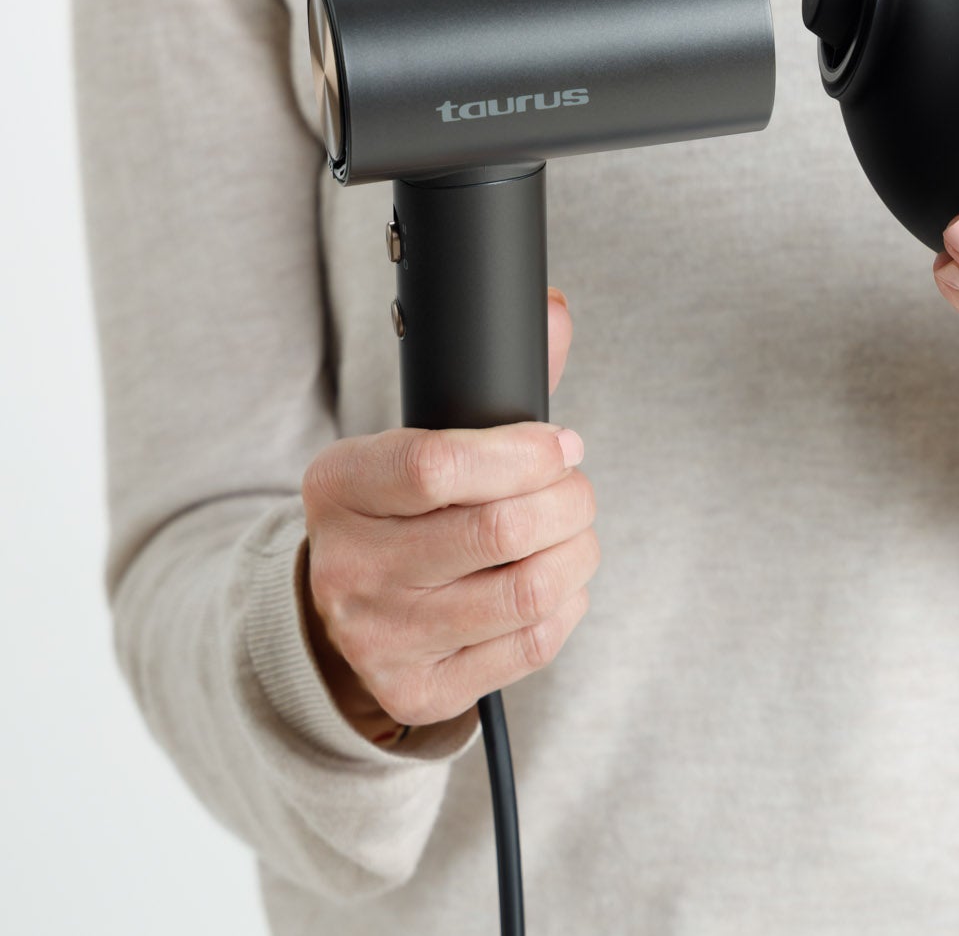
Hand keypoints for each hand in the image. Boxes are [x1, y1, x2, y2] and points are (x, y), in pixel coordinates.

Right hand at [301, 287, 596, 738]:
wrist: (340, 608)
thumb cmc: (402, 508)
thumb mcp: (418, 439)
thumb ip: (491, 384)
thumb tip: (552, 309)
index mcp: (340, 487)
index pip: (439, 466)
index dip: (524, 452)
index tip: (561, 443)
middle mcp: (351, 568)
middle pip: (498, 532)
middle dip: (567, 499)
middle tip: (574, 486)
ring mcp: (383, 638)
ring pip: (526, 592)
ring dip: (578, 551)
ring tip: (574, 530)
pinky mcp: (421, 689)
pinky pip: (531, 645)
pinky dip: (567, 603)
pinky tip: (559, 580)